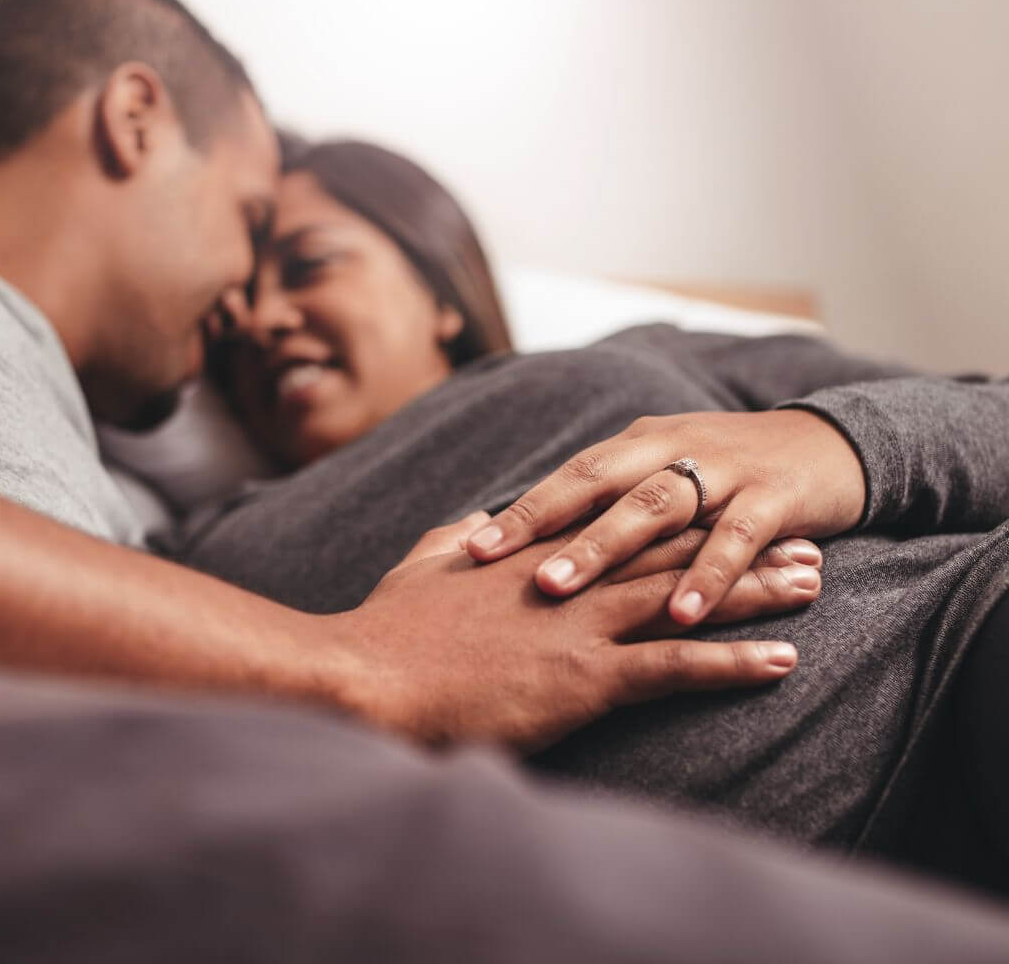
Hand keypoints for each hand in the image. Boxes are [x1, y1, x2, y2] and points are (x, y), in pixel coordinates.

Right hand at [328, 512, 819, 749]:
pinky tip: (781, 660)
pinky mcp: (585, 676)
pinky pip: (675, 668)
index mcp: (538, 552)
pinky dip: (732, 663)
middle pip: (673, 551)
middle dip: (741, 544)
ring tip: (812, 584)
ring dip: (755, 591)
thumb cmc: (390, 627)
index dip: (682, 514)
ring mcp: (583, 623)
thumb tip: (478, 519)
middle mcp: (573, 578)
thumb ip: (459, 534)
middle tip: (801, 537)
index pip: (625, 523)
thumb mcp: (424, 563)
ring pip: (688, 598)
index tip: (726, 506)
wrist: (370, 674)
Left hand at [465, 409, 863, 626]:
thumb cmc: (726, 471)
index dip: (523, 510)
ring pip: (658, 506)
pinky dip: (709, 575)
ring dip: (607, 549)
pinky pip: (737, 537)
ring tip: (560, 590)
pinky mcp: (775, 499)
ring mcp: (724, 471)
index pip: (570, 476)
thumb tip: (547, 534)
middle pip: (600, 484)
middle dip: (546, 525)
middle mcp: (674, 448)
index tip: (469, 549)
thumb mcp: (665, 470)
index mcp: (640, 444)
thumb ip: (611, 497)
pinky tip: (683, 616)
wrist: (826, 447)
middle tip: (497, 566)